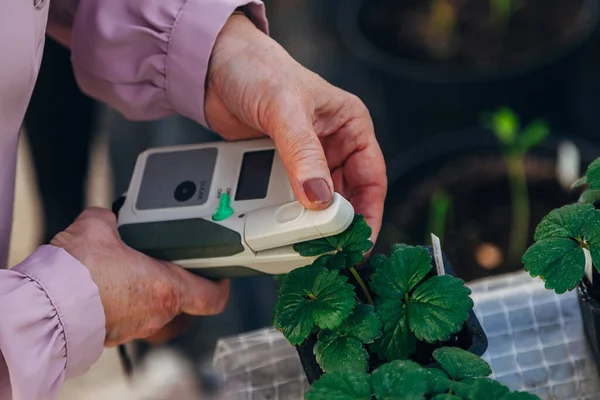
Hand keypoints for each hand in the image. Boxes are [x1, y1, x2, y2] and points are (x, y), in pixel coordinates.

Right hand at [50, 208, 228, 345]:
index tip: (218, 271)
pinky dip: (127, 300)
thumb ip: (112, 219)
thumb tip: (109, 218)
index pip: (213, 297)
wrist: (43, 307)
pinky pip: (131, 315)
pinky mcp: (113, 334)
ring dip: (150, 290)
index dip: (220, 284)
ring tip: (131, 268)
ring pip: (155, 308)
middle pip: (182, 298)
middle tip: (165, 258)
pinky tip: (109, 284)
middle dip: (176, 278)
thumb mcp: (97, 227)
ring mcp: (135, 327)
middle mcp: (156, 314)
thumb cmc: (76, 273)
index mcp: (166, 288)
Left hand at [205, 13, 386, 239]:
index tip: (360, 241)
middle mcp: (332, 143)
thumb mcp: (285, 109)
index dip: (369, 212)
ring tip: (305, 244)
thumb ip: (302, 154)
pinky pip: (290, 198)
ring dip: (312, 222)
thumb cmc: (257, 70)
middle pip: (346, 195)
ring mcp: (305, 157)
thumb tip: (318, 197)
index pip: (371, 177)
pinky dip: (287, 215)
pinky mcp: (281, 167)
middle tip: (331, 251)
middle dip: (339, 223)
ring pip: (318, 200)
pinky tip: (282, 228)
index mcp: (350, 124)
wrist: (212, 67)